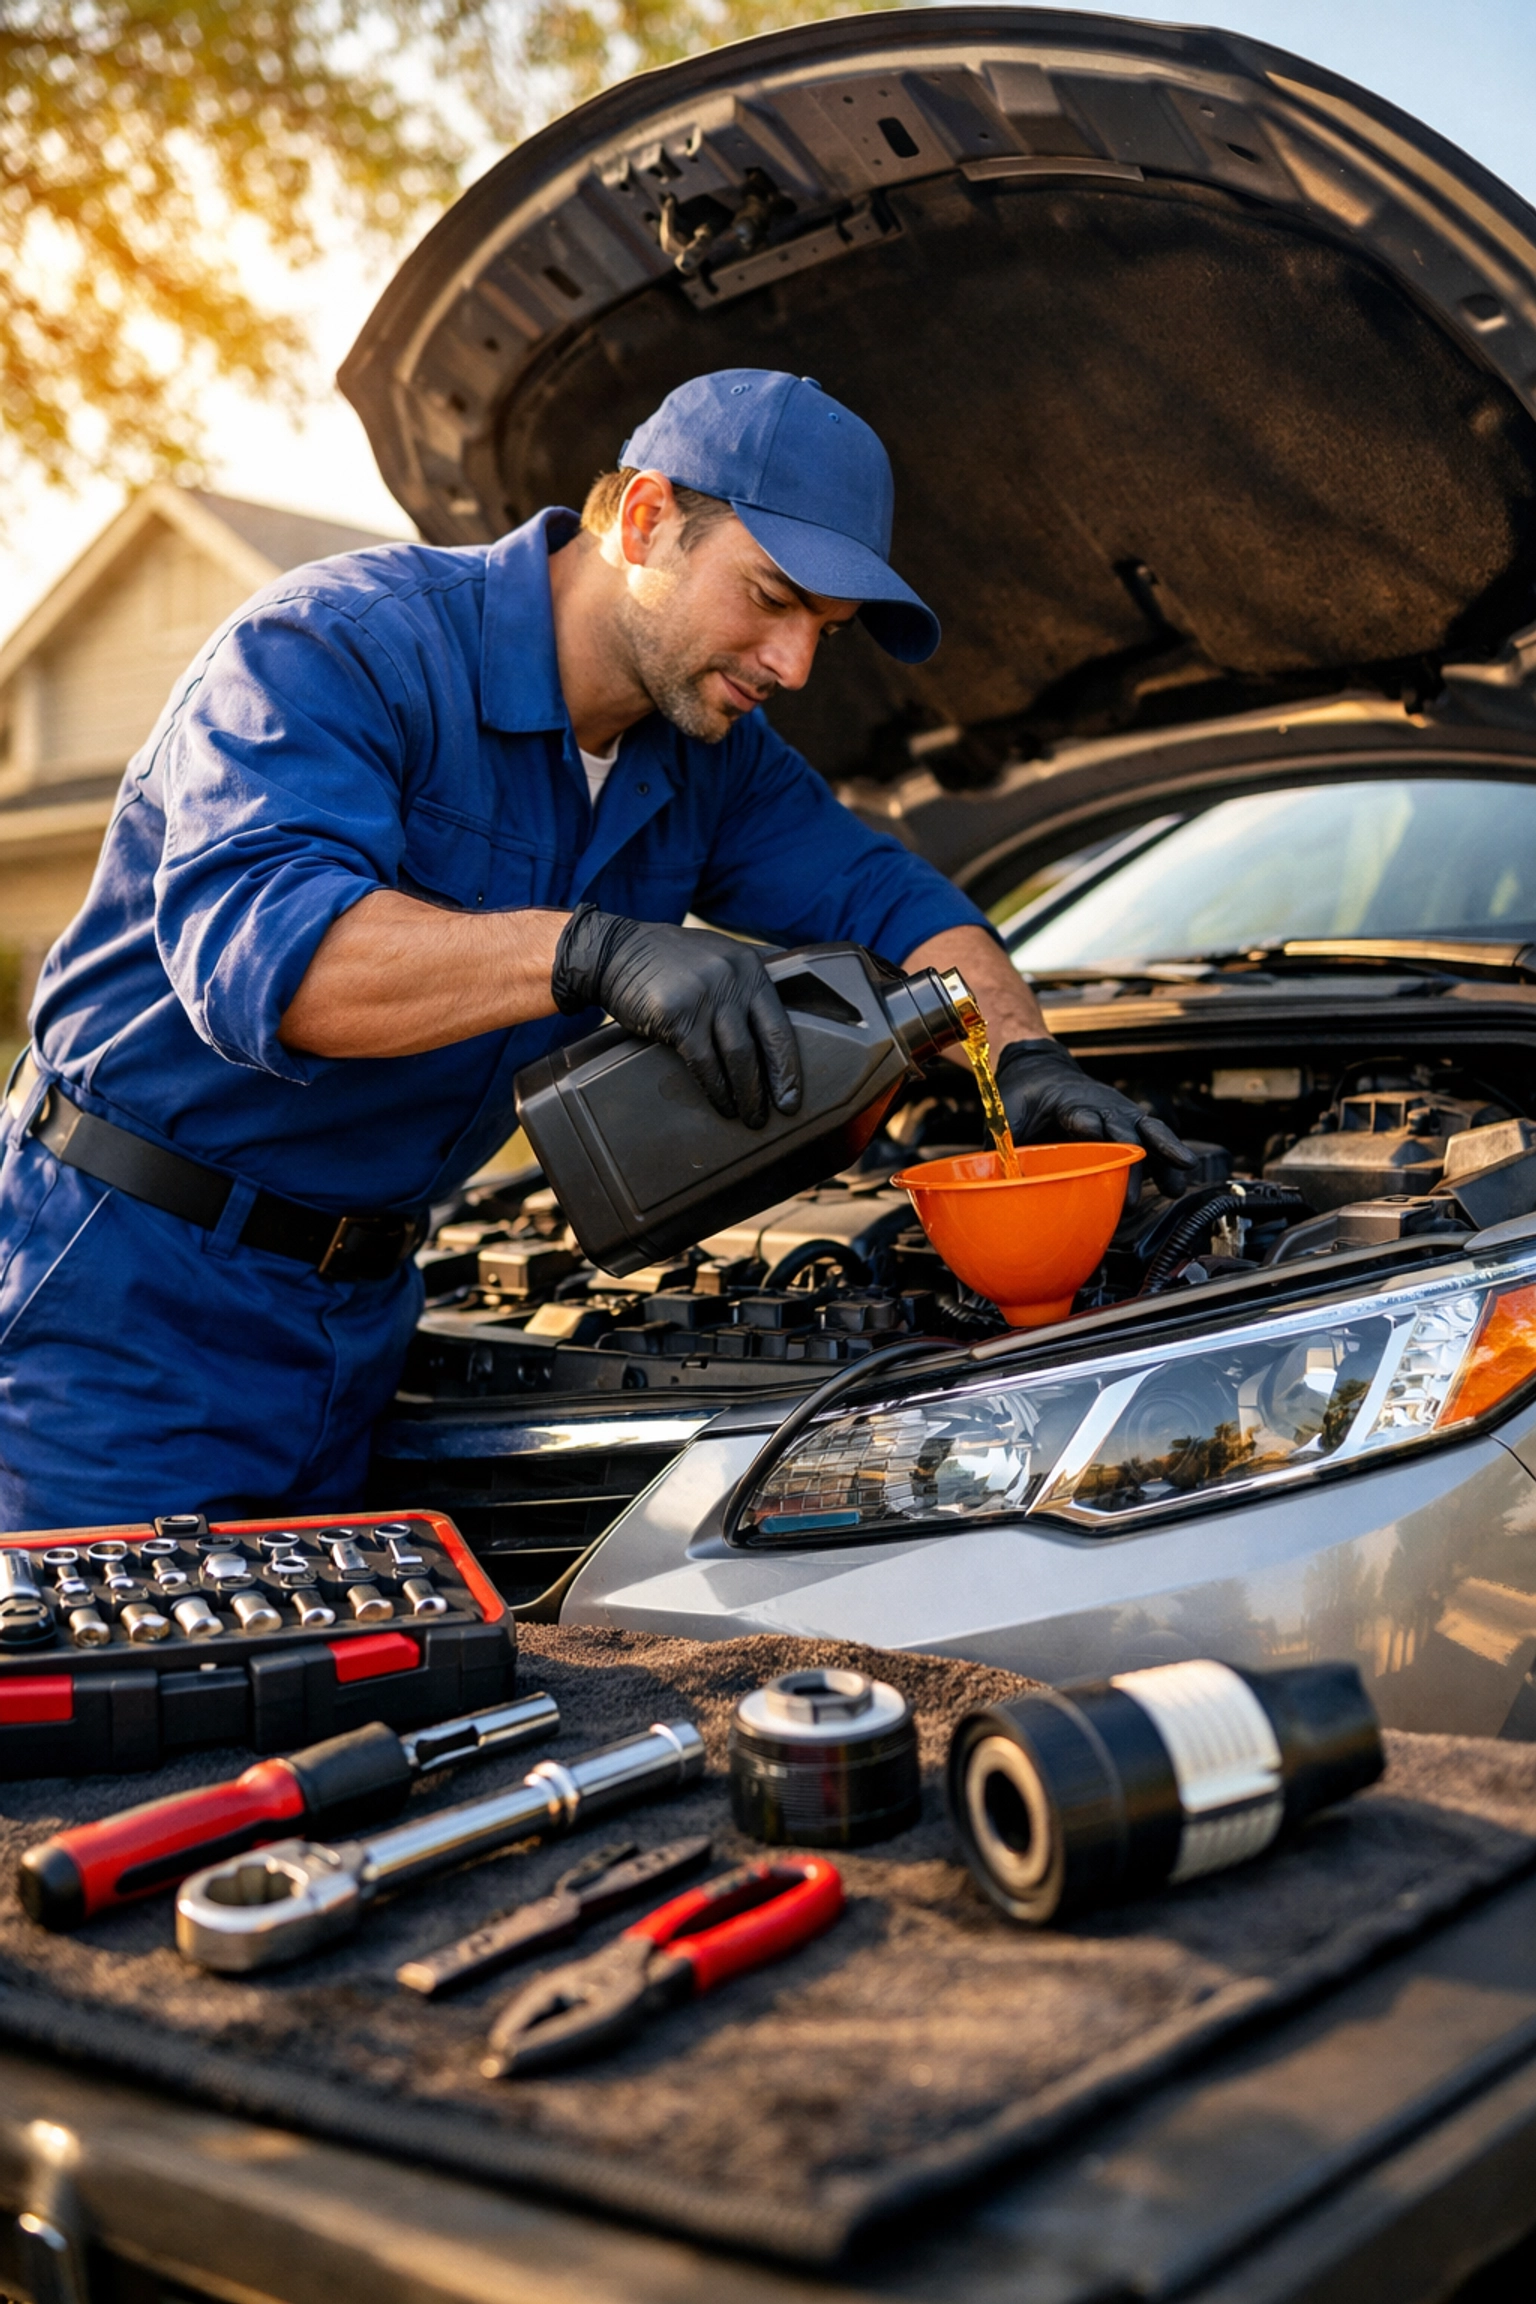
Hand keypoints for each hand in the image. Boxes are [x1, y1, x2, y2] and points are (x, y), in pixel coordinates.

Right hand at [552, 907, 801, 1128]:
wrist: (615, 952)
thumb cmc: (667, 961)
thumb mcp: (716, 954)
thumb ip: (746, 977)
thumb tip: (787, 999)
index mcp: (749, 966)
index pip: (780, 1021)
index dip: (790, 1062)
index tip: (794, 1092)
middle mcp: (733, 977)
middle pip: (765, 1040)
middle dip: (777, 1081)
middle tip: (784, 1110)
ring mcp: (705, 995)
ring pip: (737, 1055)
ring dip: (746, 1093)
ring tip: (750, 1117)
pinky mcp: (678, 1014)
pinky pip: (704, 1062)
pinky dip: (715, 1089)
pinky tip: (722, 1104)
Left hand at [996, 1038, 1193, 1193]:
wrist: (1039, 1066)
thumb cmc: (1021, 1093)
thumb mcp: (1005, 1113)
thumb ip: (1000, 1145)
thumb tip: (989, 1182)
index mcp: (1068, 1101)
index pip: (1084, 1115)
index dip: (1091, 1127)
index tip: (1099, 1140)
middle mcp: (1100, 1104)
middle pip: (1123, 1130)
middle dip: (1131, 1162)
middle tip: (1130, 1199)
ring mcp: (1118, 1112)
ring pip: (1148, 1132)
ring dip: (1164, 1158)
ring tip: (1176, 1186)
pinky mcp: (1127, 1121)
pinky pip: (1153, 1140)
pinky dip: (1168, 1161)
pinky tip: (1177, 1184)